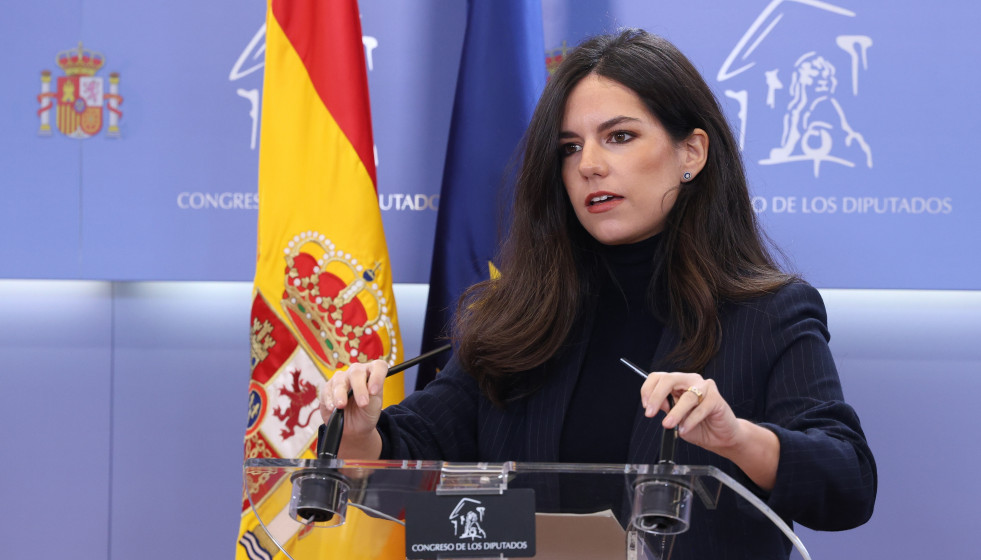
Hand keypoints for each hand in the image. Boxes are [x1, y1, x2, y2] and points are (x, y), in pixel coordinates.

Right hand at [318, 360, 387, 455]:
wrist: (353, 427)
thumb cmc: (365, 413)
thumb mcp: (373, 408)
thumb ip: (373, 398)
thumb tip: (369, 390)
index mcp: (372, 374)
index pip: (378, 366)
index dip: (377, 376)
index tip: (374, 391)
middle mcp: (357, 373)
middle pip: (356, 372)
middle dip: (359, 388)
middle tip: (362, 403)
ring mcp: (341, 378)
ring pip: (340, 380)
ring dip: (340, 394)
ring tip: (341, 406)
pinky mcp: (328, 388)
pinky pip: (327, 390)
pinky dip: (330, 399)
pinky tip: (332, 408)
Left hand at [640, 371, 779, 489]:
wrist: (719, 438)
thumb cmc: (697, 426)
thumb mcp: (674, 418)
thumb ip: (665, 407)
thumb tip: (654, 403)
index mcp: (677, 383)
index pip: (658, 378)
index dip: (648, 390)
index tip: (646, 406)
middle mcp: (690, 380)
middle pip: (669, 380)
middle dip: (656, 396)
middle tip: (649, 413)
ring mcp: (705, 387)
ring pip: (687, 396)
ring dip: (675, 412)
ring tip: (668, 425)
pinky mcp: (716, 398)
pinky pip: (701, 408)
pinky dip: (690, 420)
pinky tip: (684, 429)